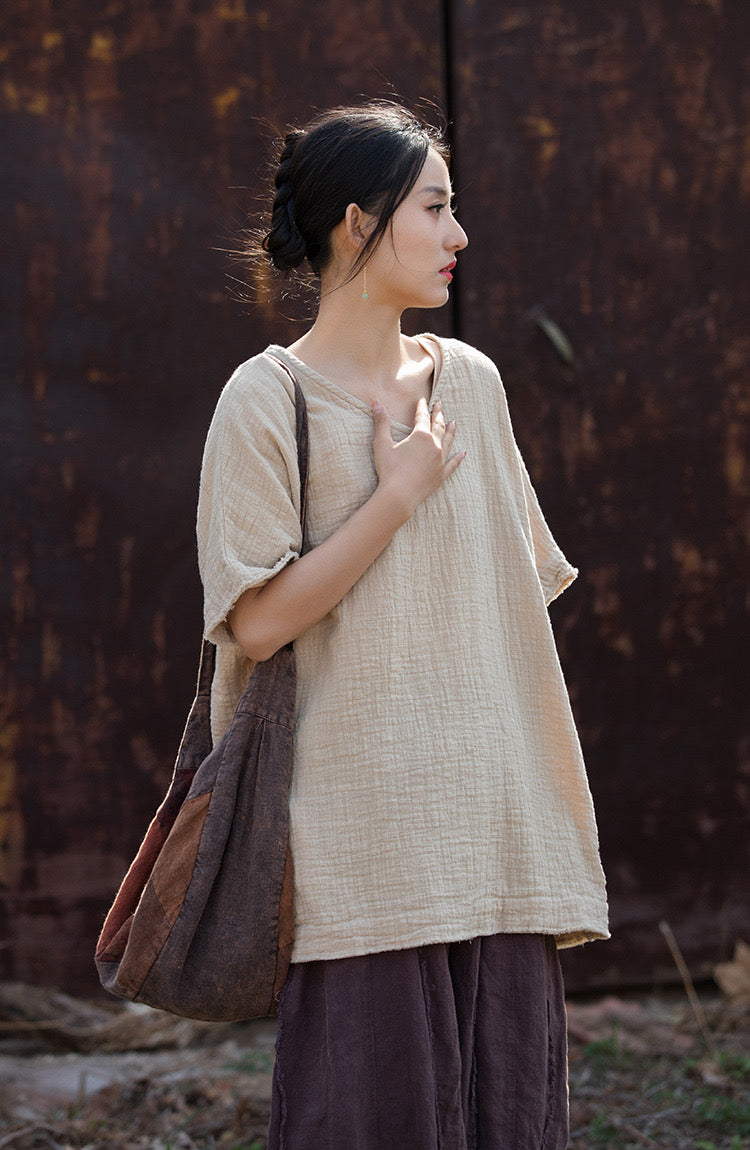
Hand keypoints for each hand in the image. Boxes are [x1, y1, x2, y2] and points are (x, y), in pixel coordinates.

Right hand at [371, 396, 464, 516]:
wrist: (399, 496)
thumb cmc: (389, 469)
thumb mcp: (382, 443)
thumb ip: (381, 421)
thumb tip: (375, 401)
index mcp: (421, 436)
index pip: (422, 417)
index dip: (422, 407)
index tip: (423, 400)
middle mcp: (434, 446)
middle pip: (438, 426)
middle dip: (439, 414)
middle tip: (440, 405)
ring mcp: (440, 461)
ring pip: (448, 441)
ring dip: (450, 431)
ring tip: (453, 423)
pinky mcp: (441, 475)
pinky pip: (453, 464)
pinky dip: (458, 457)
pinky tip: (463, 453)